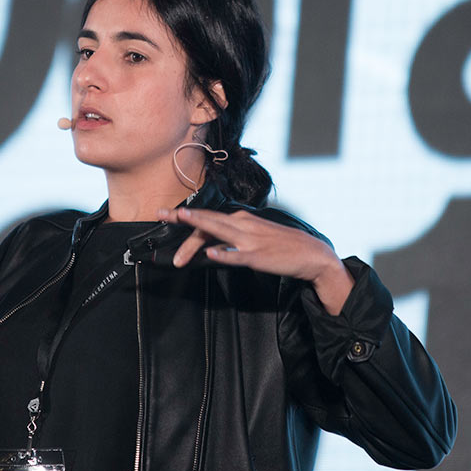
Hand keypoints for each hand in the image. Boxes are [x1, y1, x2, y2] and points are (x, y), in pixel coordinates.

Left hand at [157, 207, 354, 314]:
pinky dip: (224, 254)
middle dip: (183, 218)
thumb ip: (231, 238)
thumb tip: (209, 244)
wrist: (310, 253)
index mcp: (240, 220)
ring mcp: (250, 240)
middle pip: (208, 220)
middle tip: (160, 215)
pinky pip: (238, 256)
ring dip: (199, 225)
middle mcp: (242, 225)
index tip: (165, 214)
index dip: (185, 217)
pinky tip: (211, 254)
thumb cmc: (278, 245)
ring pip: (220, 229)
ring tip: (182, 219)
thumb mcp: (253, 235)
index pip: (208, 217)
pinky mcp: (258, 256)